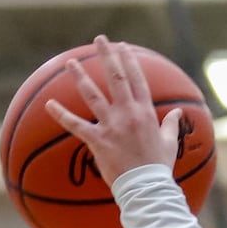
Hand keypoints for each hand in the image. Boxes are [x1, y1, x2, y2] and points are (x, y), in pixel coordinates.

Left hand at [45, 35, 181, 186]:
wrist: (146, 187)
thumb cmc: (158, 167)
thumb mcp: (170, 142)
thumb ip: (172, 124)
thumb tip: (178, 112)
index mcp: (145, 112)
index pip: (137, 79)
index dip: (129, 60)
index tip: (122, 46)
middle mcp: (128, 113)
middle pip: (116, 78)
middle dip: (107, 56)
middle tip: (100, 40)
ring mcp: (112, 125)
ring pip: (93, 94)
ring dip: (80, 76)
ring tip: (70, 62)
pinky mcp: (98, 140)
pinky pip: (75, 124)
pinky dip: (61, 114)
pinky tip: (49, 103)